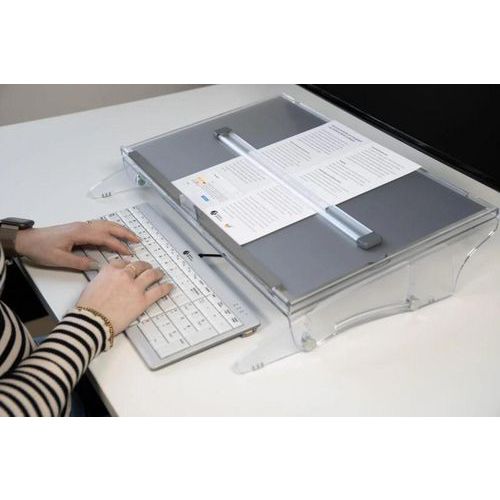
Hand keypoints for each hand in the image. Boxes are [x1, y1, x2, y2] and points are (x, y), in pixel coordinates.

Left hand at [15, 220, 139, 269]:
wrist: (28, 240)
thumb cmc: (42, 249)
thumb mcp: (60, 260)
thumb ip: (80, 262)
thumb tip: (96, 264)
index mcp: (81, 233)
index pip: (106, 239)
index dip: (119, 246)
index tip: (129, 253)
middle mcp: (83, 226)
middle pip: (110, 227)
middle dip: (125, 233)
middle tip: (138, 240)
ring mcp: (82, 225)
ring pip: (106, 224)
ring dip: (120, 229)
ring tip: (131, 236)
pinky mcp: (79, 228)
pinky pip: (100, 226)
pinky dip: (112, 228)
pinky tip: (115, 233)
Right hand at [76, 259, 172, 333]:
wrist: (91, 321)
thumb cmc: (88, 308)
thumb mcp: (92, 286)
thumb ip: (104, 280)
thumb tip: (109, 283)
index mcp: (110, 270)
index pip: (123, 263)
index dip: (129, 264)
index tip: (131, 266)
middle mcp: (124, 275)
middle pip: (139, 266)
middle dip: (145, 266)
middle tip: (148, 268)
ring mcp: (135, 287)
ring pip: (151, 275)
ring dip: (157, 273)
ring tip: (160, 274)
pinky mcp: (142, 300)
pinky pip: (158, 291)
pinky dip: (166, 288)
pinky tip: (169, 286)